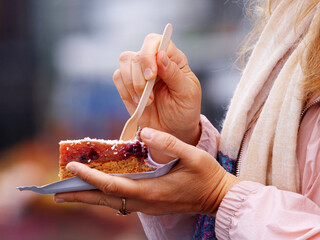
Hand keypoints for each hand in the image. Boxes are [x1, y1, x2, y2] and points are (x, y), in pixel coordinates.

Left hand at [54, 128, 239, 214]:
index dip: (91, 178)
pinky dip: (104, 196)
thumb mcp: (193, 156)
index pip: (114, 185)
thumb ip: (168, 143)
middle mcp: (146, 201)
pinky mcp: (150, 204)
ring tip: (68, 193)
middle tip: (56, 193)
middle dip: (80, 195)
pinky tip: (97, 190)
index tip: (72, 169)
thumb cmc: (207, 176)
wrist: (218, 197)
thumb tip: (144, 132)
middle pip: (106, 200)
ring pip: (111, 204)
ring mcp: (147, 205)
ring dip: (89, 198)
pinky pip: (121, 202)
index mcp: (153, 190)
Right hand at [114, 34, 201, 159]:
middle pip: (137, 54)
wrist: (173, 131)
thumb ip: (173, 74)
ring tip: (147, 102)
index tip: (152, 76)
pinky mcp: (128, 86)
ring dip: (132, 84)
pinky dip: (126, 90)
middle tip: (150, 97)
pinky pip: (118, 78)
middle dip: (140, 77)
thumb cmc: (184, 111)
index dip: (149, 55)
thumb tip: (160, 55)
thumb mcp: (186, 93)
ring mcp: (140, 73)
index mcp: (172, 59)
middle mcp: (154, 62)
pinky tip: (138, 103)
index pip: (155, 42)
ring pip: (125, 62)